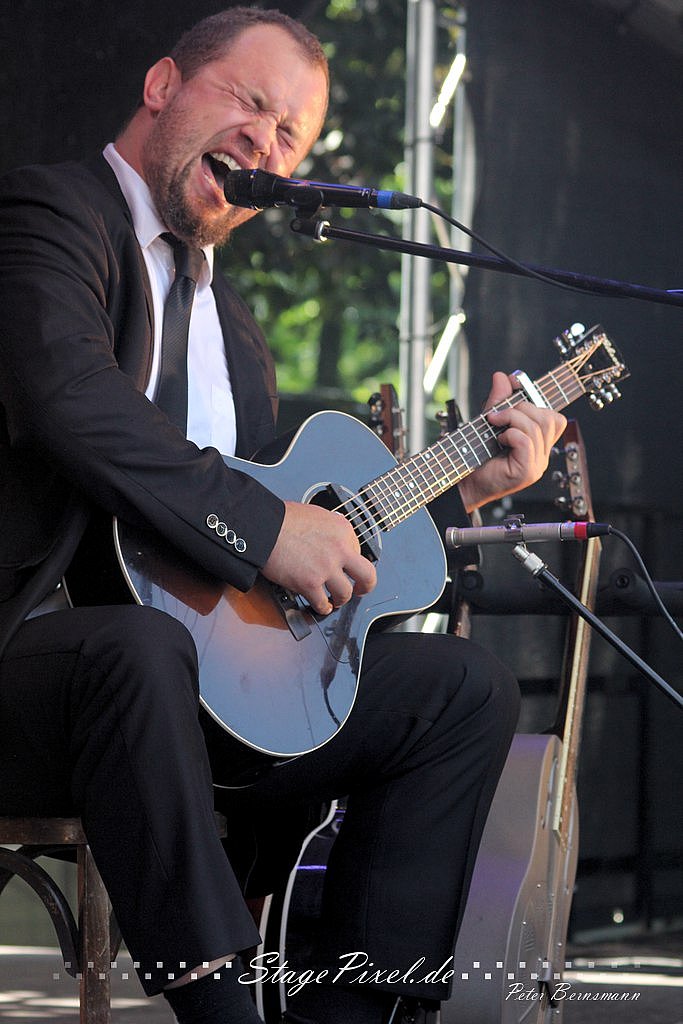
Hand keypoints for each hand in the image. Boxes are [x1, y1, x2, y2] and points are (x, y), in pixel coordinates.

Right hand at [261, 500, 376, 614]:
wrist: (262, 527)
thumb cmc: (282, 519)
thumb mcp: (317, 515)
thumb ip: (330, 531)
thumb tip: (331, 543)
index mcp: (342, 529)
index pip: (358, 550)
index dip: (350, 561)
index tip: (346, 567)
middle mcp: (339, 549)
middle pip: (366, 575)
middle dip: (365, 586)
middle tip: (360, 589)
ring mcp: (326, 568)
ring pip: (345, 593)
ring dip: (340, 599)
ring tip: (335, 600)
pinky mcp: (309, 583)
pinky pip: (322, 603)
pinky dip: (322, 608)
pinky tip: (320, 606)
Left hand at [458, 372, 566, 512]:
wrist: (463, 484)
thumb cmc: (475, 458)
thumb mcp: (488, 423)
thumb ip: (498, 400)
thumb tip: (503, 376)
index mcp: (538, 445)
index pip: (555, 418)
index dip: (536, 400)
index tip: (515, 389)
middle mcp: (542, 455)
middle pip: (549, 419)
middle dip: (522, 409)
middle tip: (497, 415)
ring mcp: (537, 465)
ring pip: (537, 427)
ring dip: (512, 418)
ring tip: (494, 425)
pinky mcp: (527, 471)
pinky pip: (525, 440)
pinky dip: (510, 433)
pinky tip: (498, 439)